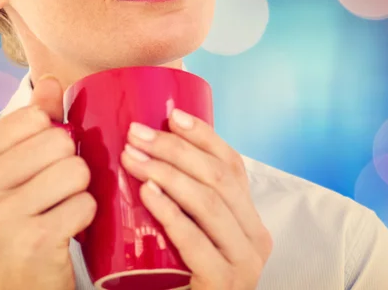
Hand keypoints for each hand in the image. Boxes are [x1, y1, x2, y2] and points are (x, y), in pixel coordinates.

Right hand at [0, 75, 96, 289]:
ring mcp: (2, 216)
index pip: (34, 116)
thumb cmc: (19, 219)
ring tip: (60, 207)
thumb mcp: (15, 169)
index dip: (51, 136)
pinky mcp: (34, 241)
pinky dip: (85, 215)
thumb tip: (52, 80)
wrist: (14, 288)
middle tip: (54, 189)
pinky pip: (86, 203)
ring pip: (76, 169)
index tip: (40, 163)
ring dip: (79, 189)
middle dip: (68, 163)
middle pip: (58, 140)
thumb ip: (34, 121)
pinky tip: (65, 229)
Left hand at [120, 108, 273, 289]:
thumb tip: (145, 149)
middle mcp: (255, 236)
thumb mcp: (192, 230)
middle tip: (136, 134)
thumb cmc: (182, 274)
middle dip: (175, 149)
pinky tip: (147, 193)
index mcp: (249, 216)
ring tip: (131, 157)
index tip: (172, 114)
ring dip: (167, 173)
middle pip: (218, 177)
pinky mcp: (224, 284)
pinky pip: (195, 240)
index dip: (204, 135)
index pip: (232, 164)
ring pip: (208, 202)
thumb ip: (184, 200)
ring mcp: (243, 262)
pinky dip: (170, 212)